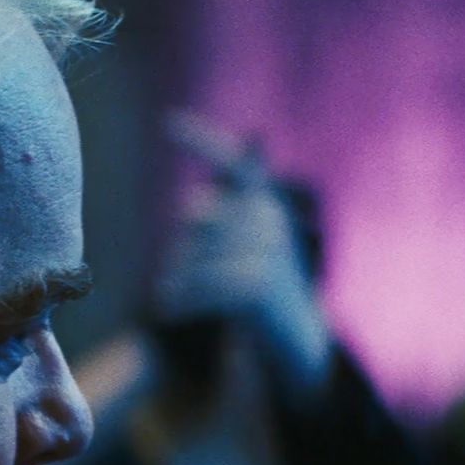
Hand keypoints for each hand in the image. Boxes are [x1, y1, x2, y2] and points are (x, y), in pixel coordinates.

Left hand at [155, 112, 331, 388]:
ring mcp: (267, 251)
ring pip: (194, 253)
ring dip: (176, 278)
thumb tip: (193, 206)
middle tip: (171, 281)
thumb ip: (226, 223)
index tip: (169, 123)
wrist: (296, 341)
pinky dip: (180, 298)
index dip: (202, 142)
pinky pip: (200, 284)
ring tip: (168, 296)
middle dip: (181, 250)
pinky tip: (168, 309)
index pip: (234, 166)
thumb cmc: (262, 291)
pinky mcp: (258, 284)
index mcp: (265, 204)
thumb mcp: (249, 251)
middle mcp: (269, 220)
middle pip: (197, 218)